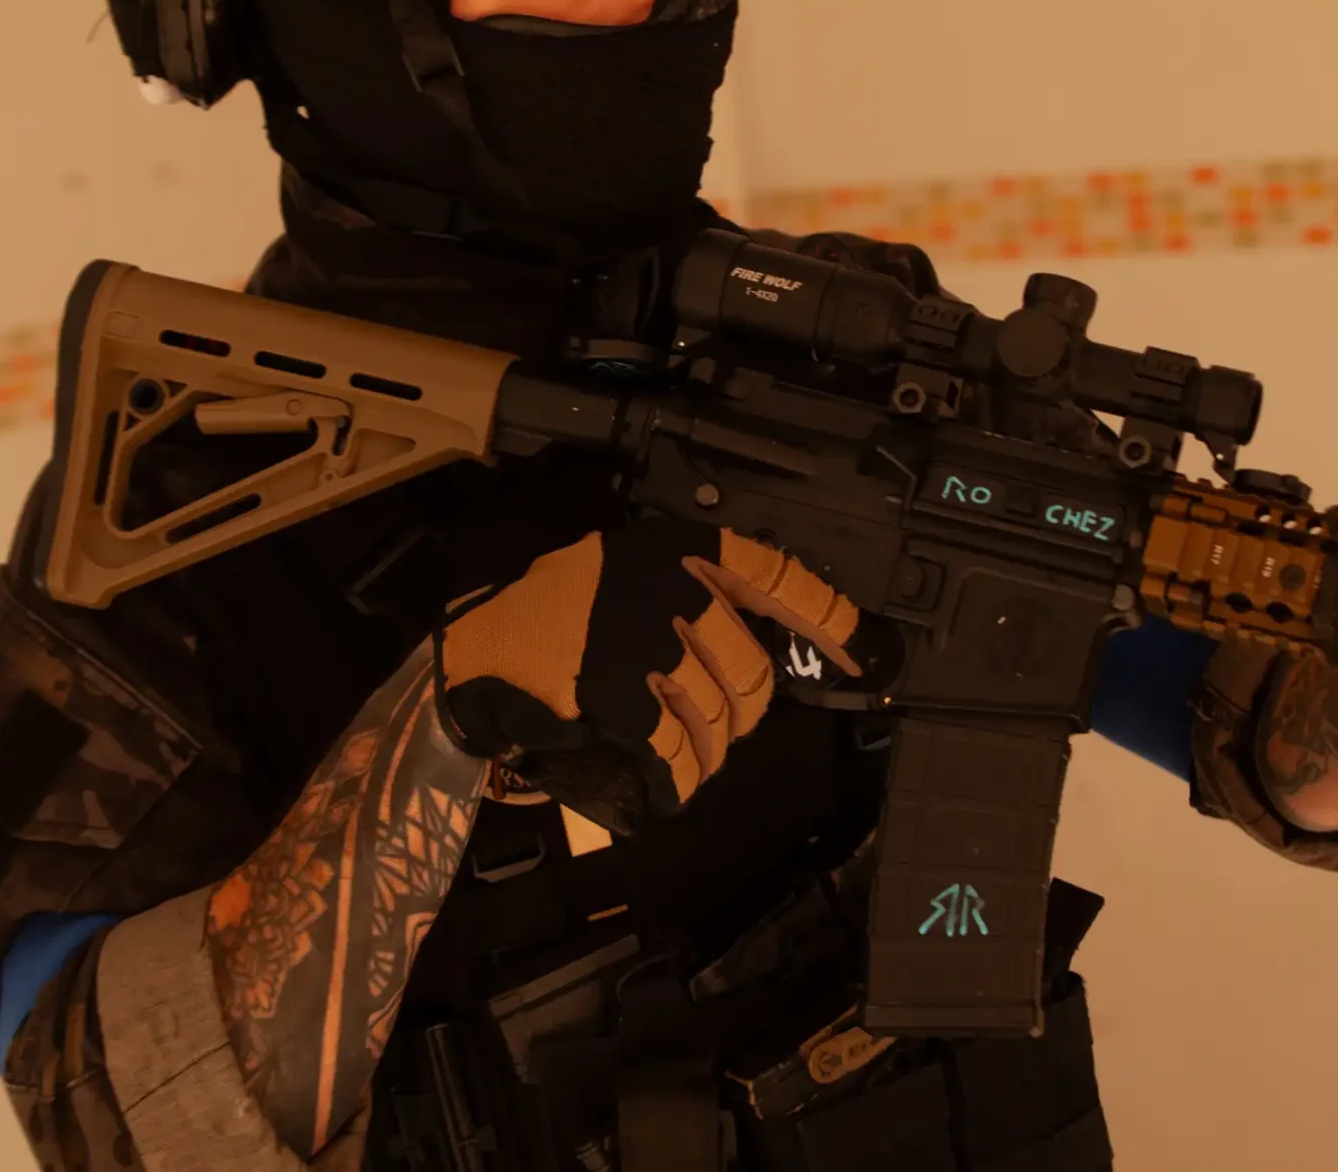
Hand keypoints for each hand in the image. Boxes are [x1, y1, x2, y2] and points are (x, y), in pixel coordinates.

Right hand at [435, 519, 860, 834]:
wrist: (476, 659)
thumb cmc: (547, 616)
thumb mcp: (620, 571)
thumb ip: (685, 588)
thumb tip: (759, 632)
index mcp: (676, 551)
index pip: (777, 575)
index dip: (826, 616)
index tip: (861, 652)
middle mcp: (670, 589)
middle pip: (752, 671)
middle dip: (744, 712)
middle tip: (718, 724)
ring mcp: (648, 644)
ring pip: (720, 718)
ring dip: (709, 752)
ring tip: (685, 757)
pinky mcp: (626, 699)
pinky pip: (679, 753)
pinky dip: (678, 780)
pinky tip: (665, 786)